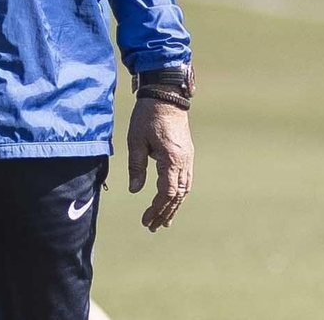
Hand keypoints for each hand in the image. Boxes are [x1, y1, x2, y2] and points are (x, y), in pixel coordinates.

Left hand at [127, 97, 193, 231]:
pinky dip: (178, 194)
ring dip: (173, 206)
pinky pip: (185, 180)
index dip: (157, 209)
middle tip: (153, 227)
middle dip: (165, 212)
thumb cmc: (147, 116)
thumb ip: (136, 166)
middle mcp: (184, 162)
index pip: (166, 193)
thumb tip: (135, 190)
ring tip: (163, 221)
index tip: (146, 220)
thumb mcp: (135, 140)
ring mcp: (188, 158)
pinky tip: (171, 200)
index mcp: (172, 159)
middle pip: (177, 195)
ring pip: (183, 189)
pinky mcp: (187, 154)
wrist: (166, 95)